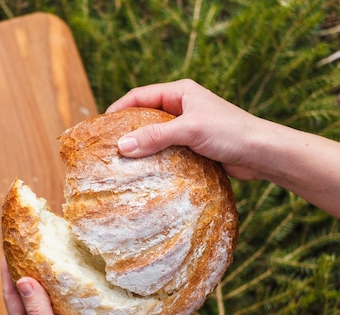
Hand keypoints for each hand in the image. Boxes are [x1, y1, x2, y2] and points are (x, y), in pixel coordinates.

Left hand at [0, 258, 131, 314]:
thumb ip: (38, 311)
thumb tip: (22, 280)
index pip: (11, 295)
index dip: (7, 272)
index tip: (7, 249)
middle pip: (28, 290)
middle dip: (26, 267)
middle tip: (28, 243)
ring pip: (48, 289)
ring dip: (47, 271)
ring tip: (48, 248)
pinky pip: (67, 292)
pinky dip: (66, 278)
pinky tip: (71, 264)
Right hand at [107, 79, 339, 218]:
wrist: (263, 154)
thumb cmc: (230, 132)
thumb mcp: (189, 130)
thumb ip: (155, 136)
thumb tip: (121, 146)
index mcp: (181, 92)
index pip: (140, 95)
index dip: (119, 108)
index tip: (101, 126)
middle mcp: (182, 107)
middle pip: (145, 116)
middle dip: (127, 129)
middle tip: (107, 146)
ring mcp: (188, 128)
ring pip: (155, 135)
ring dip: (141, 147)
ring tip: (121, 162)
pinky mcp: (193, 147)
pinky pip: (167, 151)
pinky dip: (155, 159)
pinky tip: (144, 172)